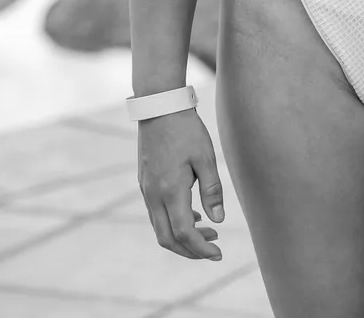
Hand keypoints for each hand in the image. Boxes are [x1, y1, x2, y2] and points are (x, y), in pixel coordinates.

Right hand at [136, 109, 224, 260]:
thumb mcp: (206, 158)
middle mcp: (154, 195)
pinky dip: (173, 223)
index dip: (200, 248)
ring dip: (182, 237)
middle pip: (167, 239)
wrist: (159, 109)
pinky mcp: (145, 184)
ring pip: (160, 228)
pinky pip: (157, 214)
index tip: (218, 254)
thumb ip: (212, 191)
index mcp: (170, 191)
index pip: (183, 233)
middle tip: (215, 250)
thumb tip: (218, 221)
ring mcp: (146, 191)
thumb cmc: (187, 131)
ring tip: (210, 233)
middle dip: (190, 250)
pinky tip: (193, 217)